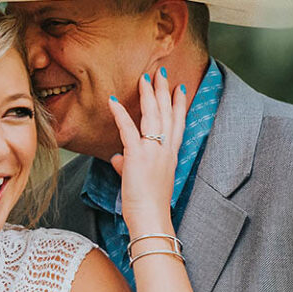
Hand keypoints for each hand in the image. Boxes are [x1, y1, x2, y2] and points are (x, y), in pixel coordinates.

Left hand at [107, 69, 188, 231]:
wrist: (151, 218)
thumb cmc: (148, 205)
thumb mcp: (140, 180)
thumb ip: (128, 165)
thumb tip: (116, 159)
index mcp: (170, 155)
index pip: (178, 124)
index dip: (178, 105)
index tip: (180, 88)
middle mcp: (165, 150)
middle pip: (167, 114)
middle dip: (164, 91)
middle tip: (162, 73)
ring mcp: (153, 151)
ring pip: (153, 116)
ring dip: (148, 95)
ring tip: (144, 78)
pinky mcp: (137, 156)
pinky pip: (128, 129)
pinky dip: (120, 113)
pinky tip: (112, 100)